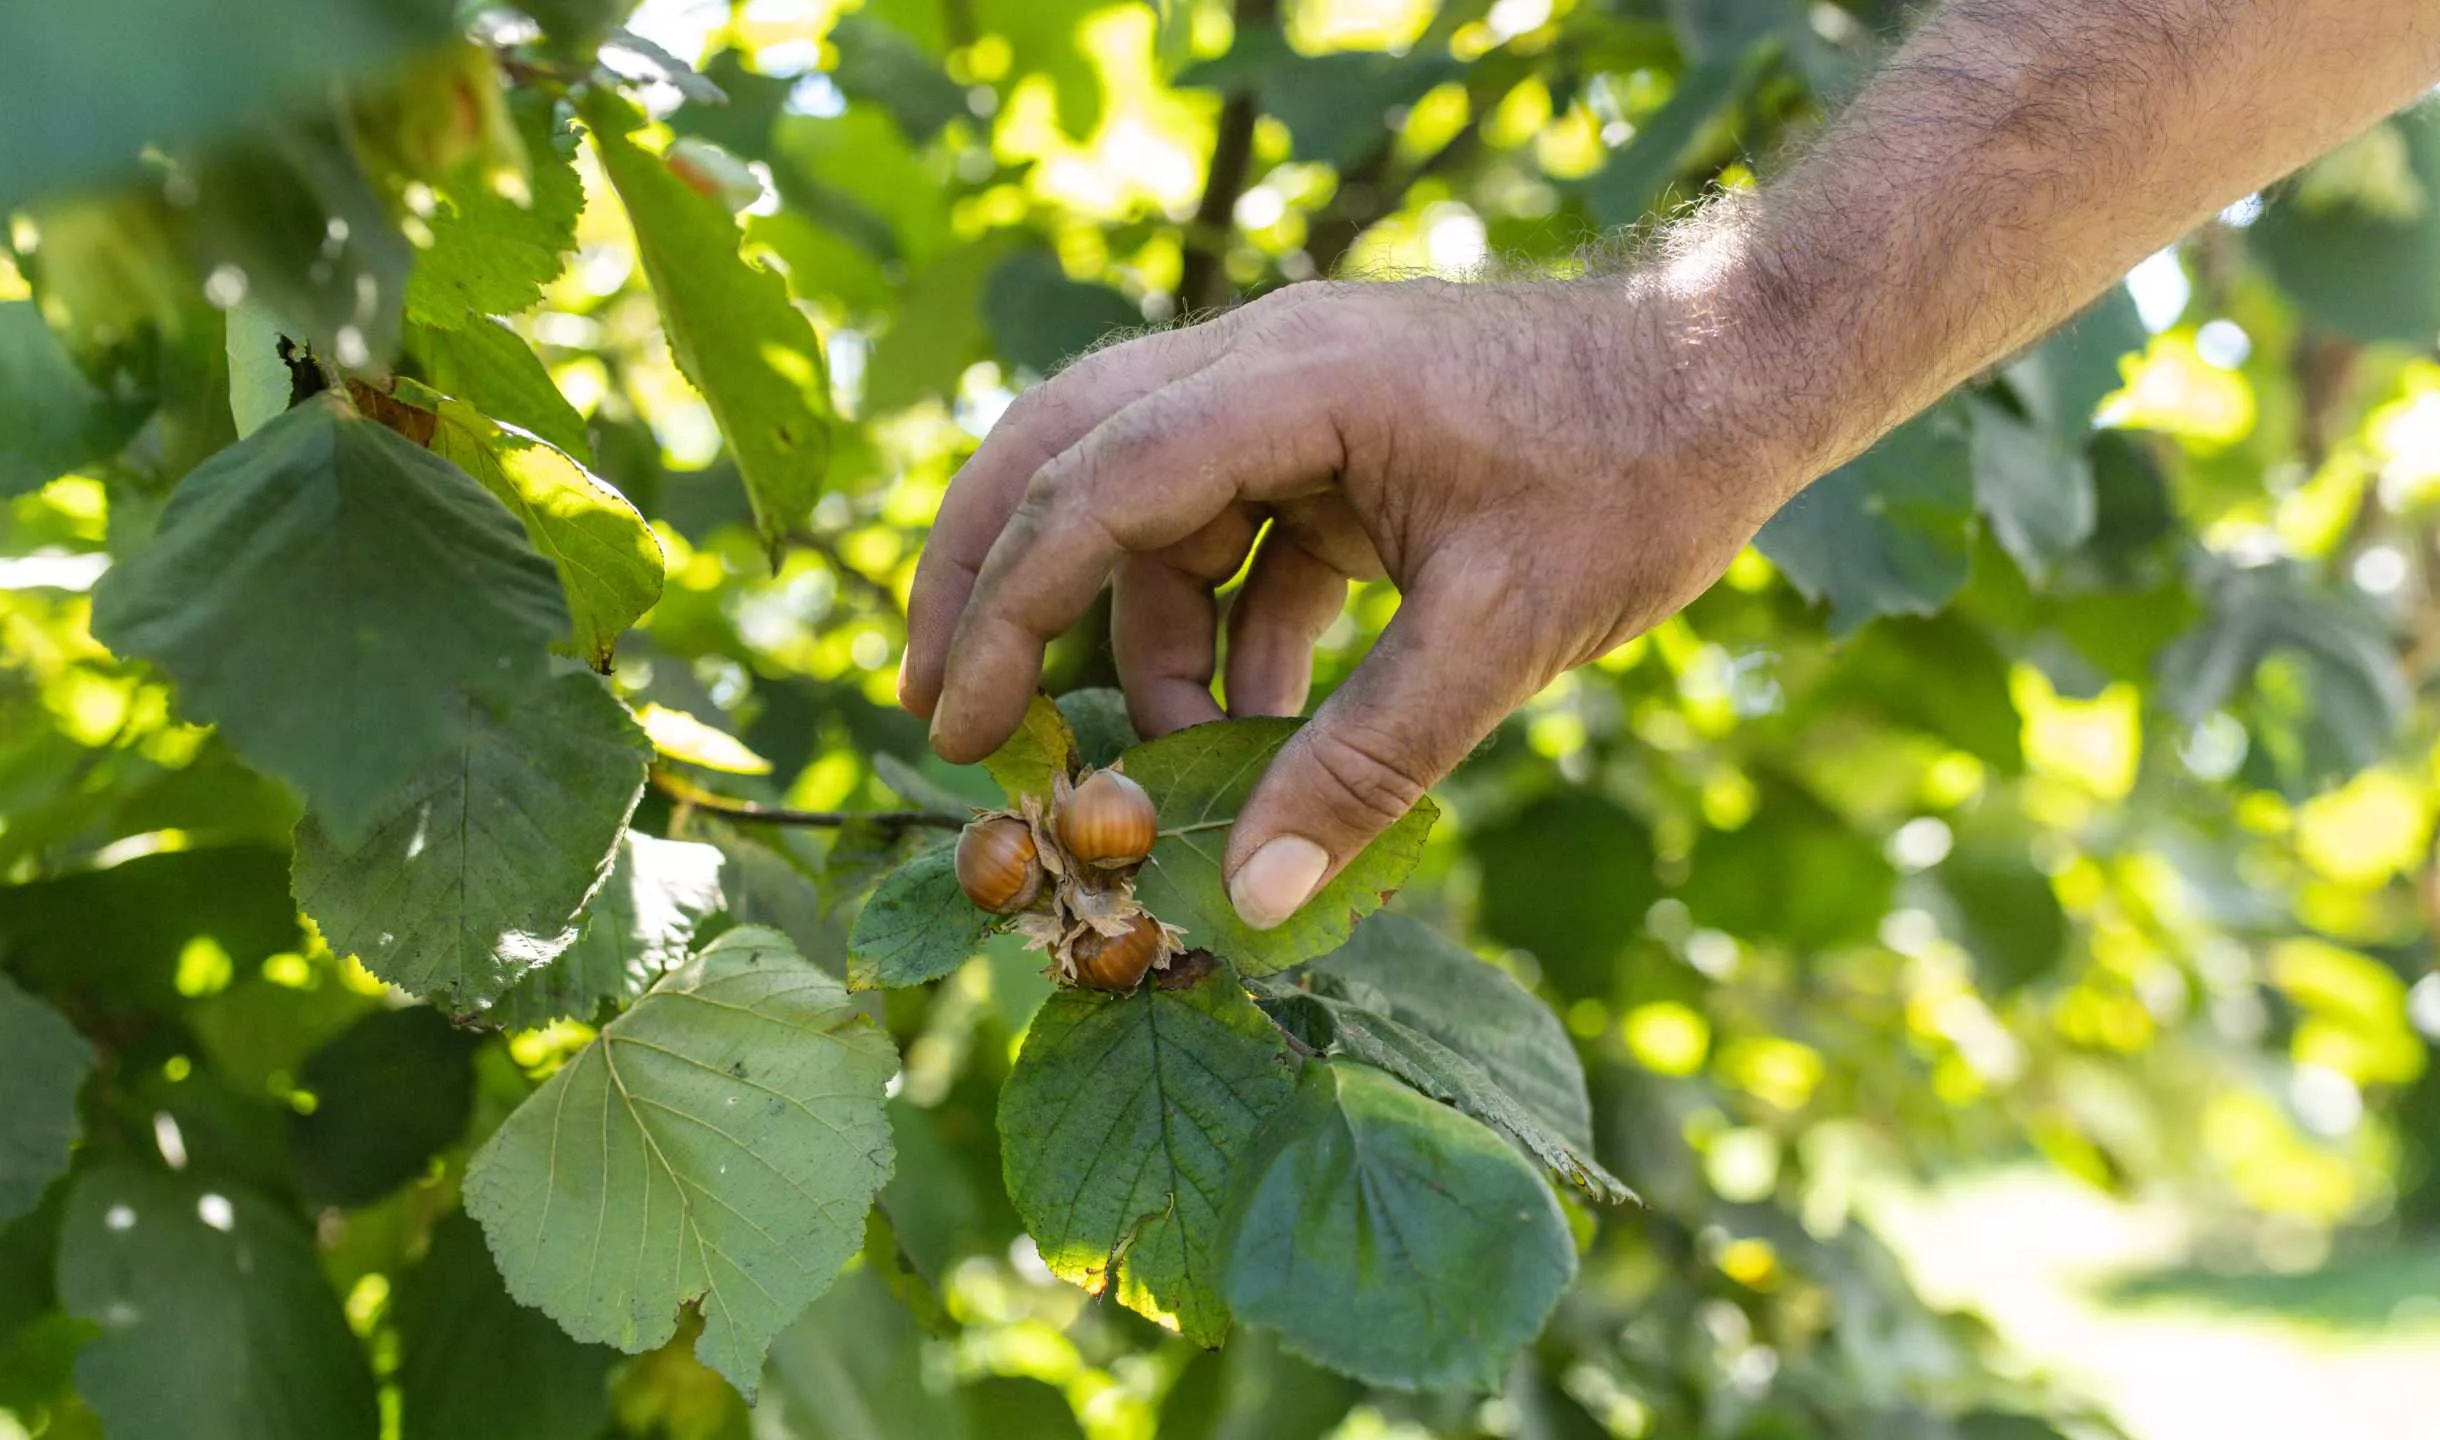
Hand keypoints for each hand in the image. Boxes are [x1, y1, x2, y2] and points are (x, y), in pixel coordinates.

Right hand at [900, 276, 1803, 929]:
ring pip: (1148, 511)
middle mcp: (1265, 369)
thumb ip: (1370, 763)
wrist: (1740, 376)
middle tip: (947, 714)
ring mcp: (1295, 401)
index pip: (1096, 484)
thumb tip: (1252, 900)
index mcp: (1292, 382)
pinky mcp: (1333, 444)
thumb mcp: (1502, 633)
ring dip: (1137, 638)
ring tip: (1161, 771)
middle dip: (993, 585)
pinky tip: (1250, 729)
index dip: (1007, 608)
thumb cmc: (1636, 475)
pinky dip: (1222, 632)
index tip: (960, 729)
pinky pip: (1232, 537)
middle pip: (1066, 454)